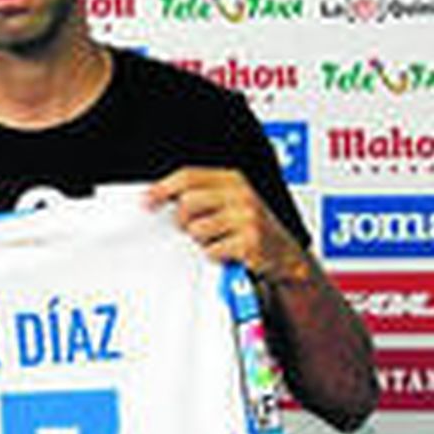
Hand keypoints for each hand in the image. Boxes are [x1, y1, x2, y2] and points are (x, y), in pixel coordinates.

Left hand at [146, 167, 310, 283]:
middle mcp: (241, 195)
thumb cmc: (251, 230)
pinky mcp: (250, 242)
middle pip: (187, 202)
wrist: (288, 257)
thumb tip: (157, 200)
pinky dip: (214, 255)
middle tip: (189, 230)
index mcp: (232, 180)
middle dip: (181, 220)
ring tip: (217, 241)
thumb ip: (201, 197)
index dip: (163, 188)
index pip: (188, 176)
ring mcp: (247, 218)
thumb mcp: (230, 204)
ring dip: (200, 241)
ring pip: (196, 229)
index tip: (146, 201)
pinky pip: (211, 250)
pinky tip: (228, 253)